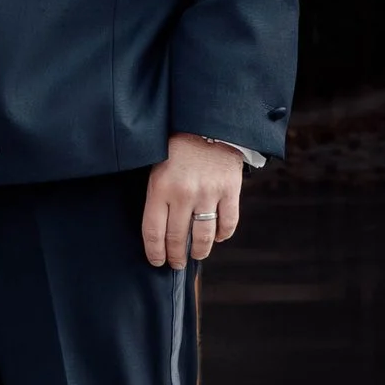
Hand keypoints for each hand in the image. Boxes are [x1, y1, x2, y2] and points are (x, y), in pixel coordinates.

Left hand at [141, 133, 244, 270]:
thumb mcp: (156, 166)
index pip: (154, 232)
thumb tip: (159, 230)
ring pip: (203, 237)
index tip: (157, 261)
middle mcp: (184, 194)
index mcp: (160, 188)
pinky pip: (228, 223)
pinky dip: (223, 235)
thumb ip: (158, 196)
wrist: (207, 121)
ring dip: (199, 251)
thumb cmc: (177, 146)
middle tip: (176, 263)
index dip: (155, 253)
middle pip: (177, 239)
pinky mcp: (230, 191)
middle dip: (175, 257)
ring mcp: (208, 193)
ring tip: (196, 254)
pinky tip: (218, 236)